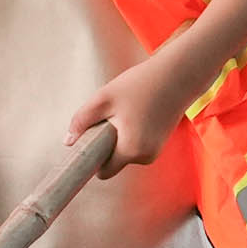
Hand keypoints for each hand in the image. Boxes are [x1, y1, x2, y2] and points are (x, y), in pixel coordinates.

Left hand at [75, 56, 188, 177]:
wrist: (178, 75)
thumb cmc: (141, 84)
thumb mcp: (104, 99)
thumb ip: (82, 121)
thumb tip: (68, 142)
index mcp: (131, 150)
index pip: (104, 172)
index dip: (93, 159)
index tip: (90, 141)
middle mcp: (146, 156)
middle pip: (114, 160)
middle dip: (107, 143)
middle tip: (112, 116)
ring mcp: (156, 151)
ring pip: (125, 151)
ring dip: (120, 136)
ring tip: (127, 111)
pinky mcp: (161, 143)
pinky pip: (137, 144)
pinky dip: (132, 133)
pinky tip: (138, 112)